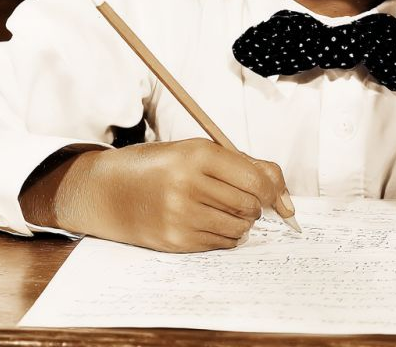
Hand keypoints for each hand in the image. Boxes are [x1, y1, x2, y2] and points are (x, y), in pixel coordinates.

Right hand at [19, 138, 293, 252]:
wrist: (111, 190)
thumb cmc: (160, 165)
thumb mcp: (198, 150)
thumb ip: (243, 165)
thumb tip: (284, 196)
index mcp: (197, 155)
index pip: (255, 179)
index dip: (274, 191)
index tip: (280, 199)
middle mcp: (188, 185)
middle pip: (250, 205)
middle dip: (257, 206)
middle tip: (248, 200)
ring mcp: (180, 216)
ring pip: (238, 228)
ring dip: (243, 222)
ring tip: (226, 209)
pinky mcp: (175, 241)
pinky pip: (220, 244)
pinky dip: (225, 235)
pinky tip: (209, 221)